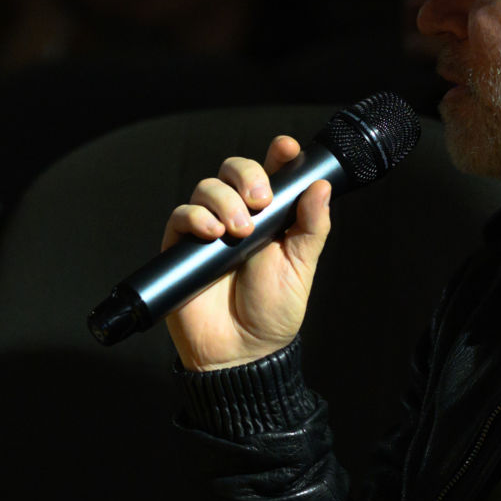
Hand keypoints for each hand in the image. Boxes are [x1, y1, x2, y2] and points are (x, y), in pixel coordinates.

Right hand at [161, 136, 331, 371]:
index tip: (286, 148)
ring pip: (207, 187)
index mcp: (271, 216)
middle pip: (234, 170)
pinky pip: (181, 215)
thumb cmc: (273, 311)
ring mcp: (209, 229)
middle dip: (247, 174)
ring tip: (239, 231)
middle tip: (261, 200)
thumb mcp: (301, 267)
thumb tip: (320, 186)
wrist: (241, 352)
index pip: (271, 173)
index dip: (278, 155)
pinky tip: (212, 232)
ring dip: (224, 200)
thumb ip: (312, 227)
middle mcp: (239, 215)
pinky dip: (195, 216)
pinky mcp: (181, 247)